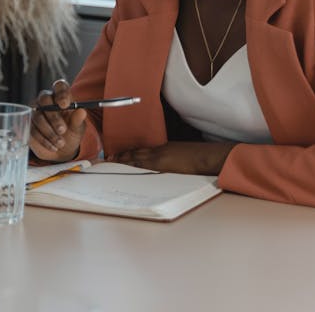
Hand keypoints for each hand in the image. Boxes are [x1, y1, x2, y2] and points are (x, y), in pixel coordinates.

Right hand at [29, 79, 87, 162]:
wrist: (62, 151)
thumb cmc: (71, 134)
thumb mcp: (78, 128)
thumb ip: (78, 120)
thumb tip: (82, 111)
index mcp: (61, 97)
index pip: (59, 86)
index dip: (61, 93)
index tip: (65, 105)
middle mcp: (46, 101)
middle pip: (44, 99)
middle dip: (53, 116)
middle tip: (63, 130)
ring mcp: (34, 111)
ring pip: (37, 116)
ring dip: (49, 131)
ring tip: (60, 143)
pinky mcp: (27, 124)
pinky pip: (32, 129)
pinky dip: (43, 139)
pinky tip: (53, 146)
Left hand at [113, 141, 235, 174]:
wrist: (206, 156)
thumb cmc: (198, 155)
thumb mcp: (181, 152)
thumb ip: (171, 156)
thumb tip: (167, 162)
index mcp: (163, 147)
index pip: (141, 149)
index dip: (129, 152)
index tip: (119, 155)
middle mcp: (158, 150)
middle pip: (135, 152)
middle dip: (121, 156)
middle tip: (108, 158)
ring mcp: (158, 156)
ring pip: (135, 157)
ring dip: (122, 159)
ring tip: (110, 162)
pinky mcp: (161, 164)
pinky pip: (141, 164)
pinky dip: (131, 164)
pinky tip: (123, 167)